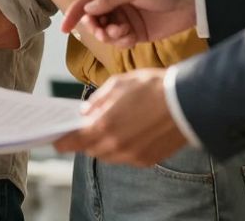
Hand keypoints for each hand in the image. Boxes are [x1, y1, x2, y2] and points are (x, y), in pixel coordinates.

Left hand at [54, 68, 186, 166]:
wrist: (187, 101)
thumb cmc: (152, 87)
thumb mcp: (118, 84)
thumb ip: (97, 101)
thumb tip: (85, 113)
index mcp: (104, 126)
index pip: (74, 141)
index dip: (63, 141)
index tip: (57, 139)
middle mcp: (115, 145)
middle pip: (90, 149)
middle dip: (86, 139)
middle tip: (86, 128)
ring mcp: (132, 156)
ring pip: (108, 155)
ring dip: (104, 144)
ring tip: (109, 128)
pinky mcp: (146, 160)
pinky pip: (125, 158)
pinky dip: (122, 148)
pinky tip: (129, 133)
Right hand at [61, 0, 196, 46]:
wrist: (190, 3)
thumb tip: (87, 8)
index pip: (86, 0)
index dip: (73, 13)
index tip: (64, 28)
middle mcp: (114, 4)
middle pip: (92, 20)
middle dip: (95, 27)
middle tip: (104, 31)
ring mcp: (124, 19)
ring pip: (104, 33)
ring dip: (109, 35)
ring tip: (123, 32)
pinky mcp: (135, 33)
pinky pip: (119, 41)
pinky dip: (121, 41)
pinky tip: (131, 37)